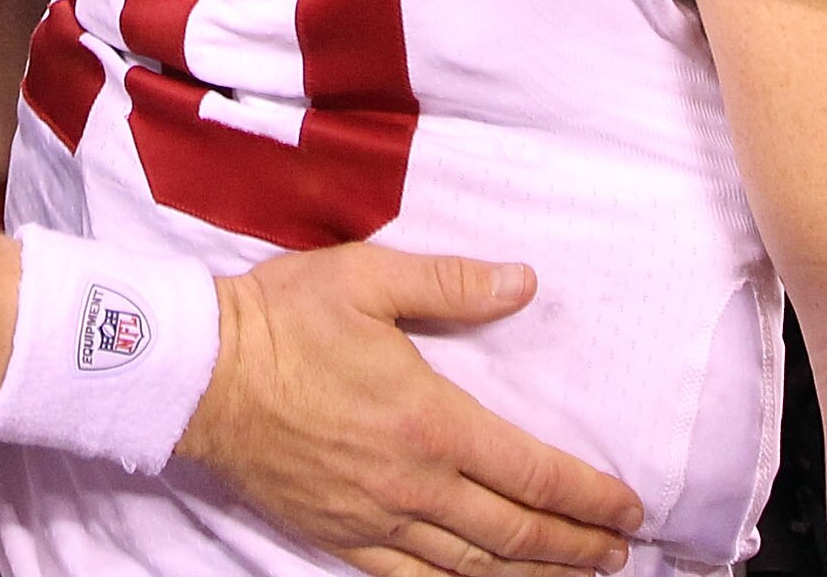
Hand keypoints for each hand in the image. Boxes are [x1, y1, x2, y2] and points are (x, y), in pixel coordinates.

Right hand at [180, 246, 643, 575]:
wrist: (197, 374)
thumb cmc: (281, 320)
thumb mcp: (367, 279)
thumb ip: (451, 283)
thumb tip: (524, 282)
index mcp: (430, 421)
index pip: (534, 474)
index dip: (590, 497)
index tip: (629, 508)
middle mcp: (412, 484)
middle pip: (516, 534)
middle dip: (578, 546)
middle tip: (620, 553)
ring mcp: (376, 520)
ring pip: (473, 566)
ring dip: (533, 575)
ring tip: (576, 575)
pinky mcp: (340, 537)